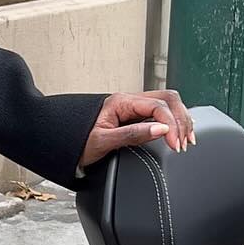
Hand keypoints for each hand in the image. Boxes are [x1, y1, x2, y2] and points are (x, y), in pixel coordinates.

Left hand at [76, 90, 194, 173]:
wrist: (57, 141)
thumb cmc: (75, 141)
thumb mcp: (102, 141)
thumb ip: (132, 134)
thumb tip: (161, 129)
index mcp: (121, 102)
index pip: (158, 107)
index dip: (171, 125)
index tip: (175, 145)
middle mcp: (129, 101)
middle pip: (168, 99)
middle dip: (181, 119)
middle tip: (184, 143)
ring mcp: (132, 107)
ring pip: (167, 103)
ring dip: (180, 119)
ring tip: (186, 139)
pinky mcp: (134, 116)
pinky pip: (160, 112)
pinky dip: (173, 121)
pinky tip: (178, 132)